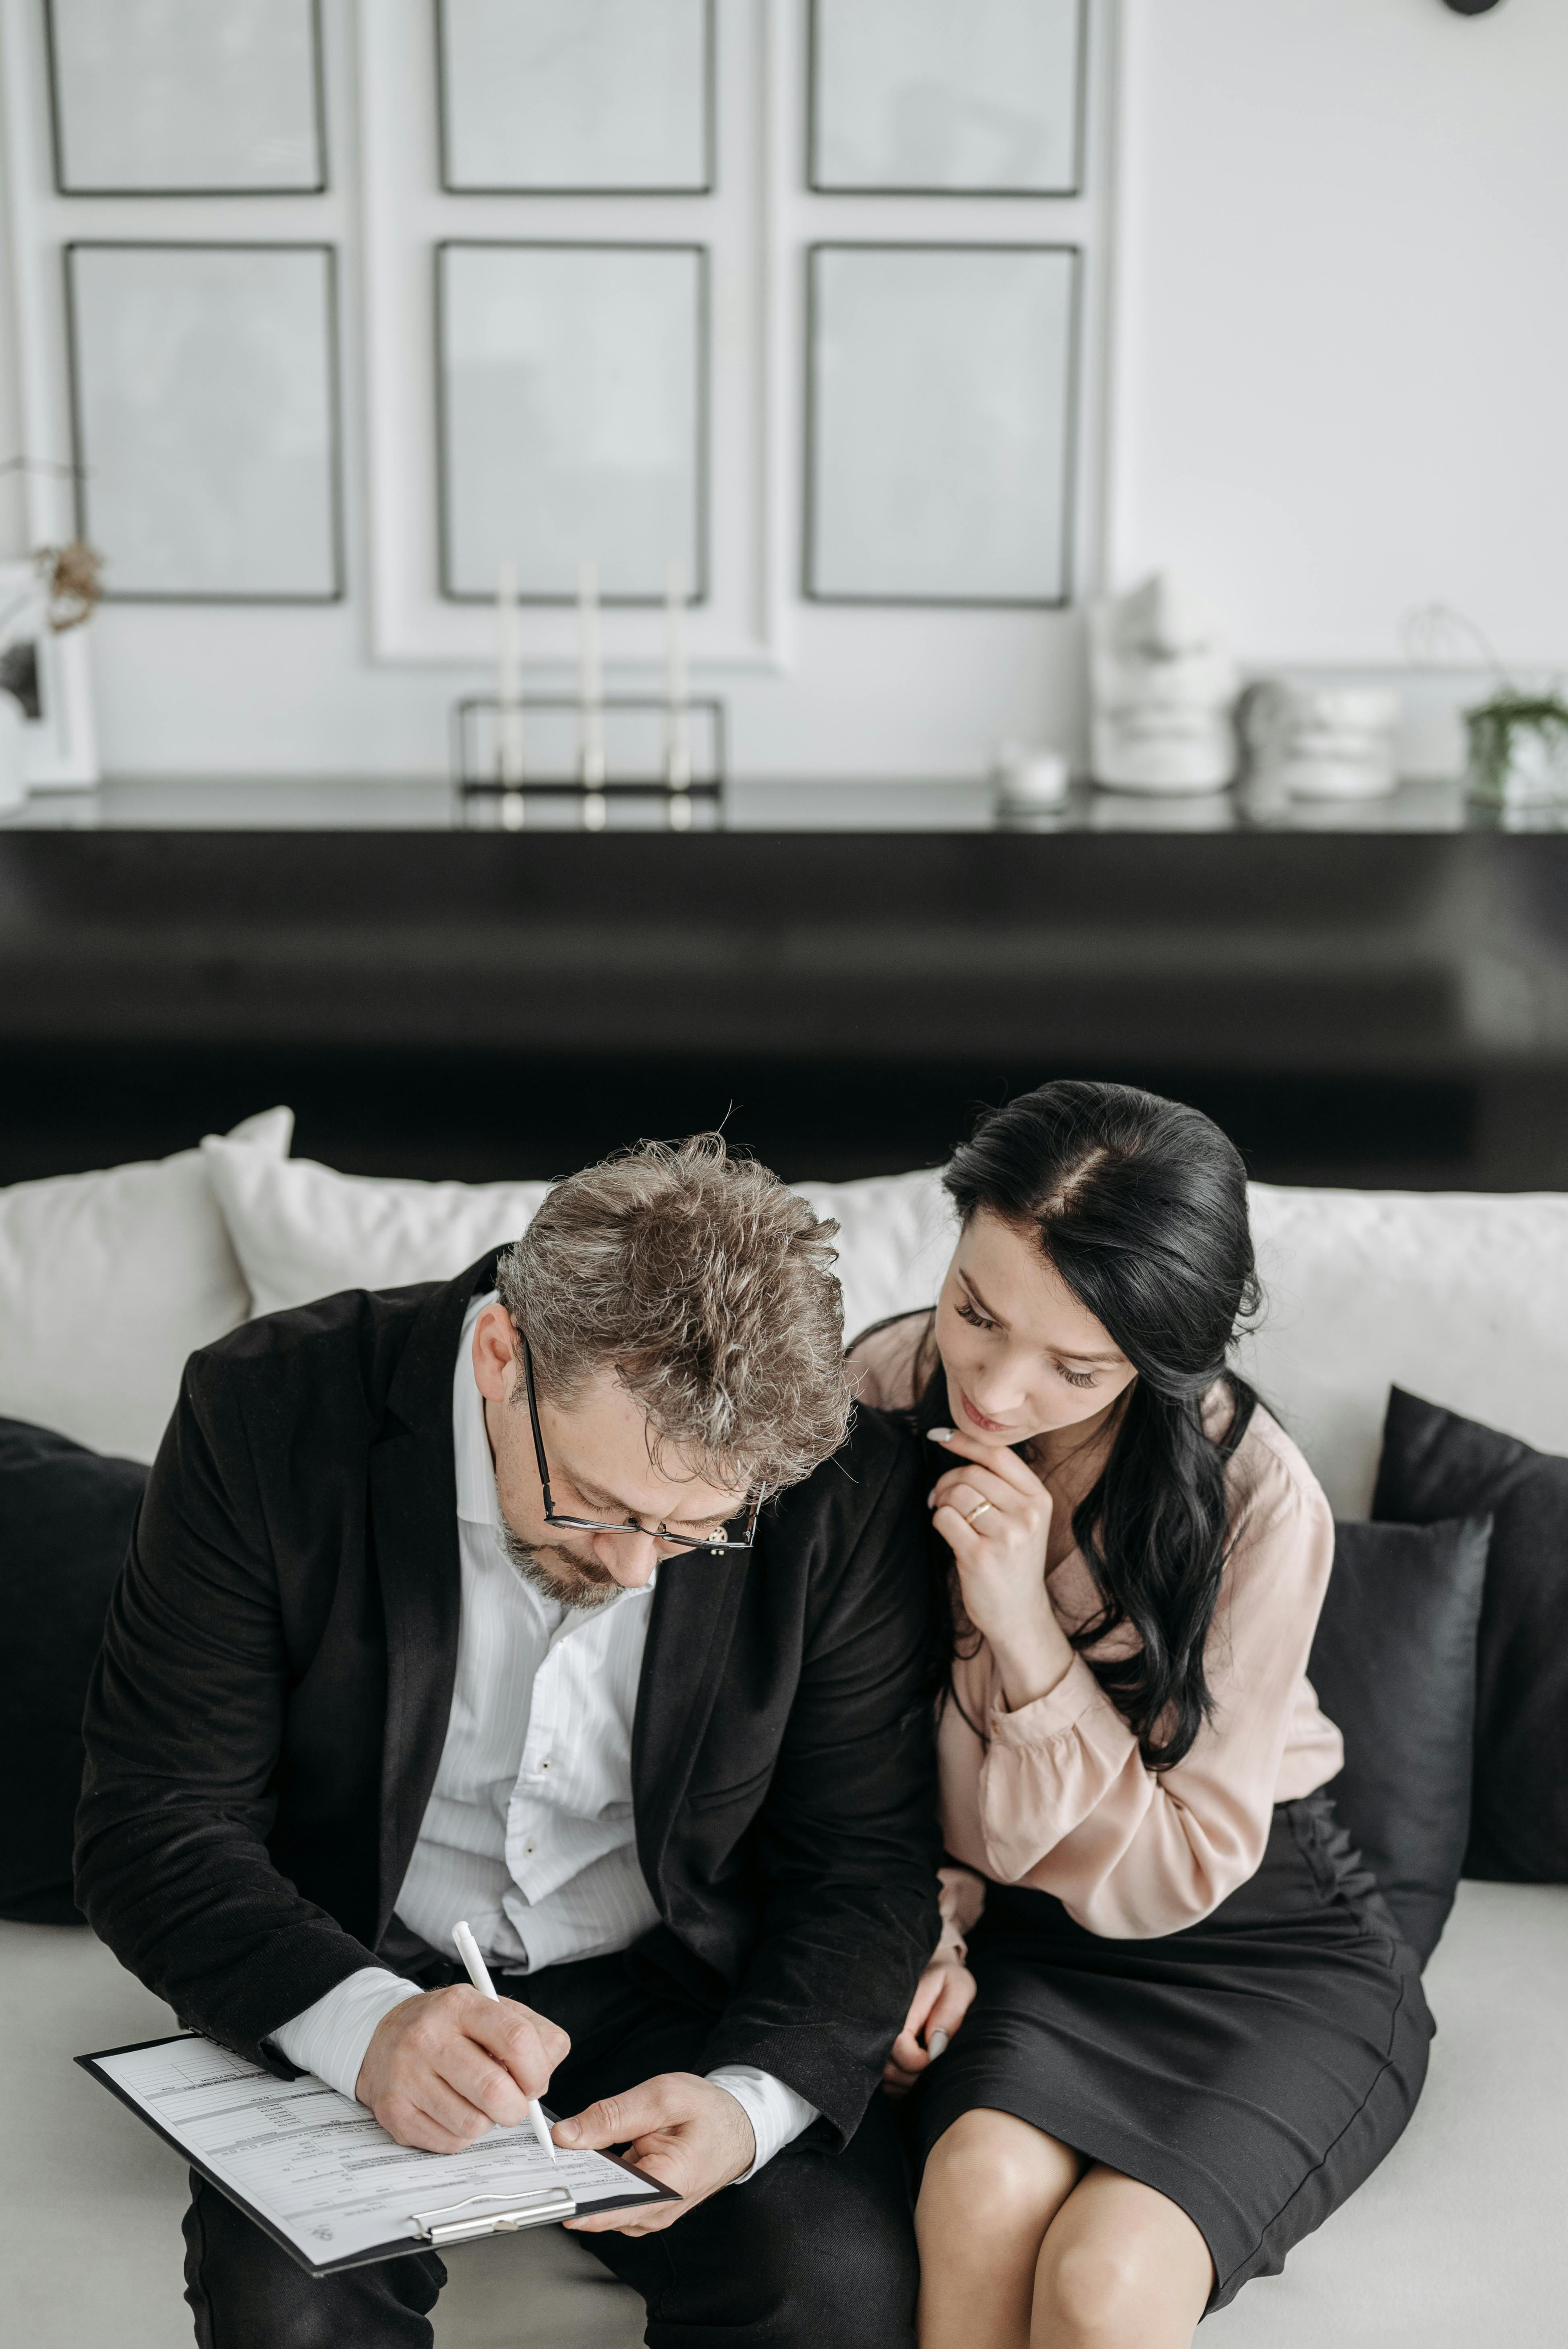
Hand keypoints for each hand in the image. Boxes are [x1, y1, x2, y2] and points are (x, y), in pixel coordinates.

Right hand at [354, 1985, 568, 2153]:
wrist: (382, 2036)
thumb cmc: (449, 2028)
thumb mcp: (491, 2011)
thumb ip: (533, 2035)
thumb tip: (546, 2074)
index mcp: (461, 2004)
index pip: (517, 2040)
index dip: (537, 2071)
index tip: (535, 2082)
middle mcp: (428, 2037)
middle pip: (495, 2091)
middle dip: (516, 2108)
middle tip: (511, 2102)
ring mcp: (407, 2076)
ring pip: (473, 2125)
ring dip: (486, 2122)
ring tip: (476, 2102)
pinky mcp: (394, 2112)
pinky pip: (449, 2143)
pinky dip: (461, 2135)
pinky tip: (452, 2111)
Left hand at [554, 2072, 756, 2234]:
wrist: (738, 2126)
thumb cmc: (709, 2111)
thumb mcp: (662, 2098)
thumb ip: (613, 2116)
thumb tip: (567, 2135)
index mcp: (668, 2185)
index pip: (610, 2210)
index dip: (572, 2202)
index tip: (544, 2189)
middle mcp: (658, 2210)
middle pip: (601, 2209)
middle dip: (570, 2186)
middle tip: (543, 2160)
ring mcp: (651, 2212)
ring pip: (603, 2205)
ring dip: (581, 2182)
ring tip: (561, 2155)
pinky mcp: (645, 2205)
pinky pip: (612, 2198)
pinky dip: (596, 2180)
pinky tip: (584, 2158)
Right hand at [882, 1959, 976, 2095]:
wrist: (931, 1969)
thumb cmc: (949, 1980)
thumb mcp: (958, 1988)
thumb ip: (949, 2015)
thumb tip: (935, 2050)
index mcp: (902, 2006)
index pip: (899, 2046)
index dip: (919, 2062)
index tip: (937, 2055)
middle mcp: (883, 2023)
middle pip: (887, 2068)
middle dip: (914, 2077)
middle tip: (934, 2066)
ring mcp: (878, 2037)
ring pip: (884, 2078)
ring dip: (908, 2083)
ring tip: (926, 2069)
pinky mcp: (879, 2049)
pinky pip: (884, 2081)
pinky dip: (901, 2085)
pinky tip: (916, 2072)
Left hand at [929, 1427, 1075, 1709]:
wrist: (1019, 1613)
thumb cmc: (1014, 1560)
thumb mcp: (1024, 1518)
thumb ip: (1002, 1485)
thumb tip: (958, 1445)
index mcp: (1039, 1498)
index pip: (998, 1454)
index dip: (965, 1440)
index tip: (940, 1435)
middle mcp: (1027, 1514)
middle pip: (971, 1473)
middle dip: (948, 1481)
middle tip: (942, 1497)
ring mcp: (1005, 1536)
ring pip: (956, 1493)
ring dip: (942, 1501)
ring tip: (946, 1514)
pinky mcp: (980, 1555)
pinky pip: (945, 1519)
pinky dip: (939, 1521)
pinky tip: (949, 1534)